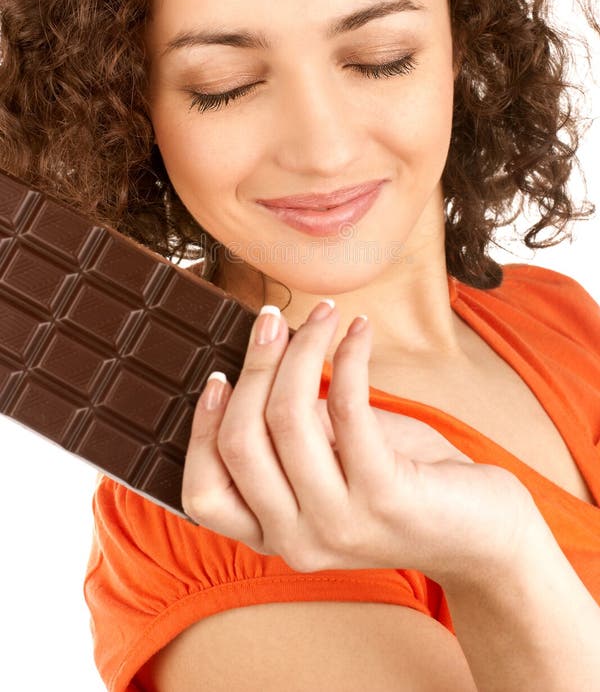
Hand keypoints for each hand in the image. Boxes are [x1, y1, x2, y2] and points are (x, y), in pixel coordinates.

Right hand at [181, 300, 538, 585]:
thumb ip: (289, 436)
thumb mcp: (329, 467)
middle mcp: (297, 541)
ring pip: (286, 417)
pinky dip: (349, 356)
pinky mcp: (383, 496)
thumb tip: (263, 358)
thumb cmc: (399, 484)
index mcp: (273, 535)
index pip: (203, 492)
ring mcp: (339, 523)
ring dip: (302, 349)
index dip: (201, 427)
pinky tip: (359, 331)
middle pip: (240, 441)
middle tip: (272, 319)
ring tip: (323, 314)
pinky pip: (346, 407)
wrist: (480, 533)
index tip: (218, 373)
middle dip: (254, 365)